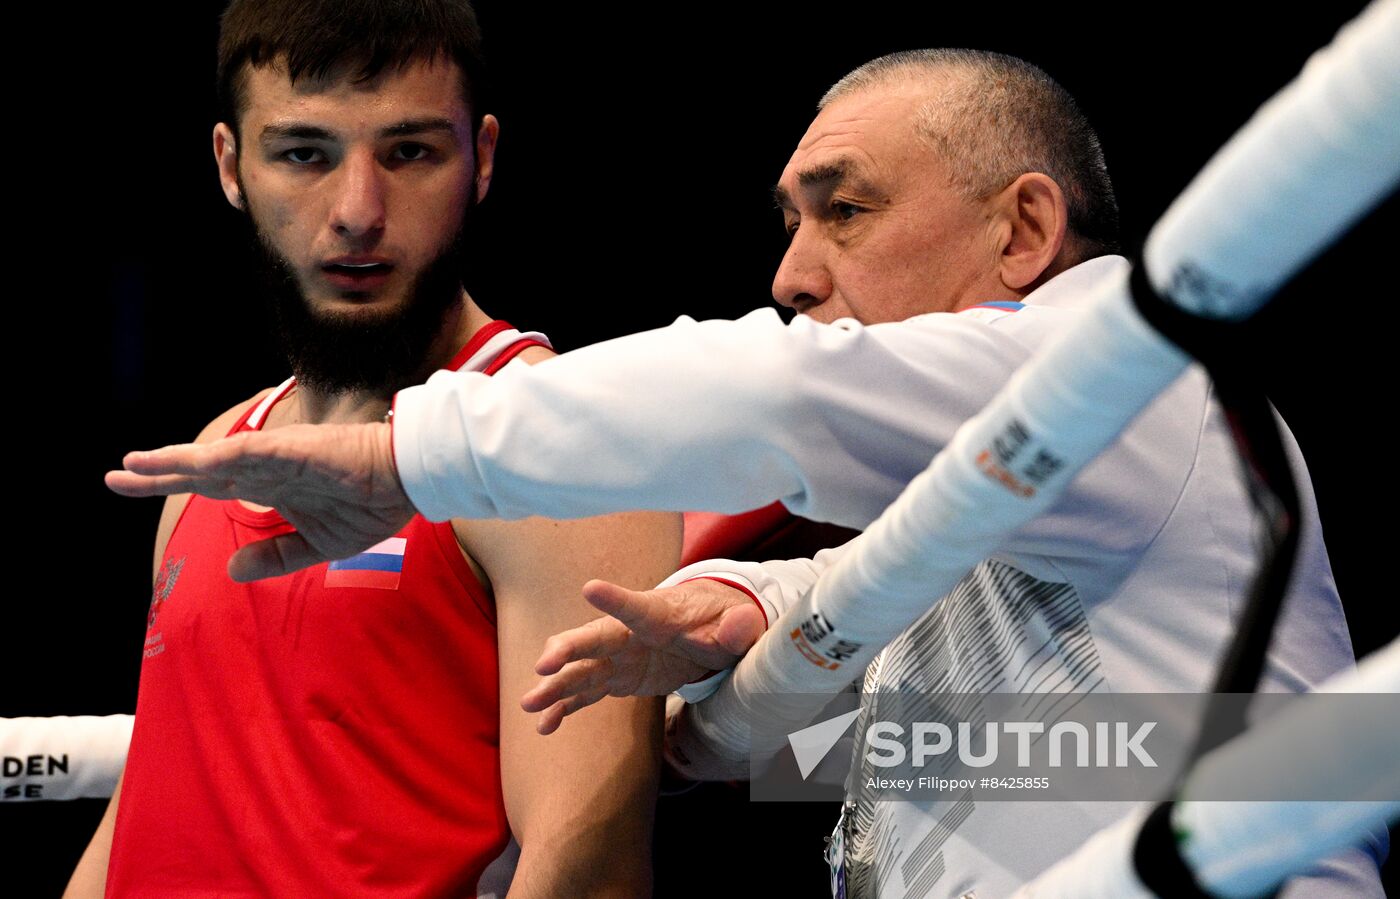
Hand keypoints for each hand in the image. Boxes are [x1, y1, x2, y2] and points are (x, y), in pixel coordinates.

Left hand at [105, 422, 412, 581]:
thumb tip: (231, 570)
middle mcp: (268, 466)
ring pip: (220, 457)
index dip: (171, 483)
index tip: (129, 483)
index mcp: (271, 485)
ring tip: (137, 463)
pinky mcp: (302, 450)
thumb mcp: (317, 545)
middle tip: (115, 473)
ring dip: (179, 461)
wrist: (410, 481)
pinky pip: (259, 452)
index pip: (210, 483)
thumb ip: (274, 556)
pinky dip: (228, 455)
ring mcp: (282, 456)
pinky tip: (200, 461)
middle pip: (203, 467)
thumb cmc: (371, 504)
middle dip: (159, 470)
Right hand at [522, 577, 766, 734]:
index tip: (590, 589)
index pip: (637, 606)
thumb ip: (737, 628)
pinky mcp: (616, 678)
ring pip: (581, 671)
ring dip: (555, 687)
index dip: (615, 599)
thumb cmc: (720, 620)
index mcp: (659, 615)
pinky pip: (585, 694)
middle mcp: (629, 634)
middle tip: (543, 665)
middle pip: (594, 638)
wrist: (709, 628)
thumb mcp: (736, 625)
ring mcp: (618, 657)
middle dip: (567, 650)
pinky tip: (545, 726)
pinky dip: (565, 708)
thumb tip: (742, 625)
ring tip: (530, 706)